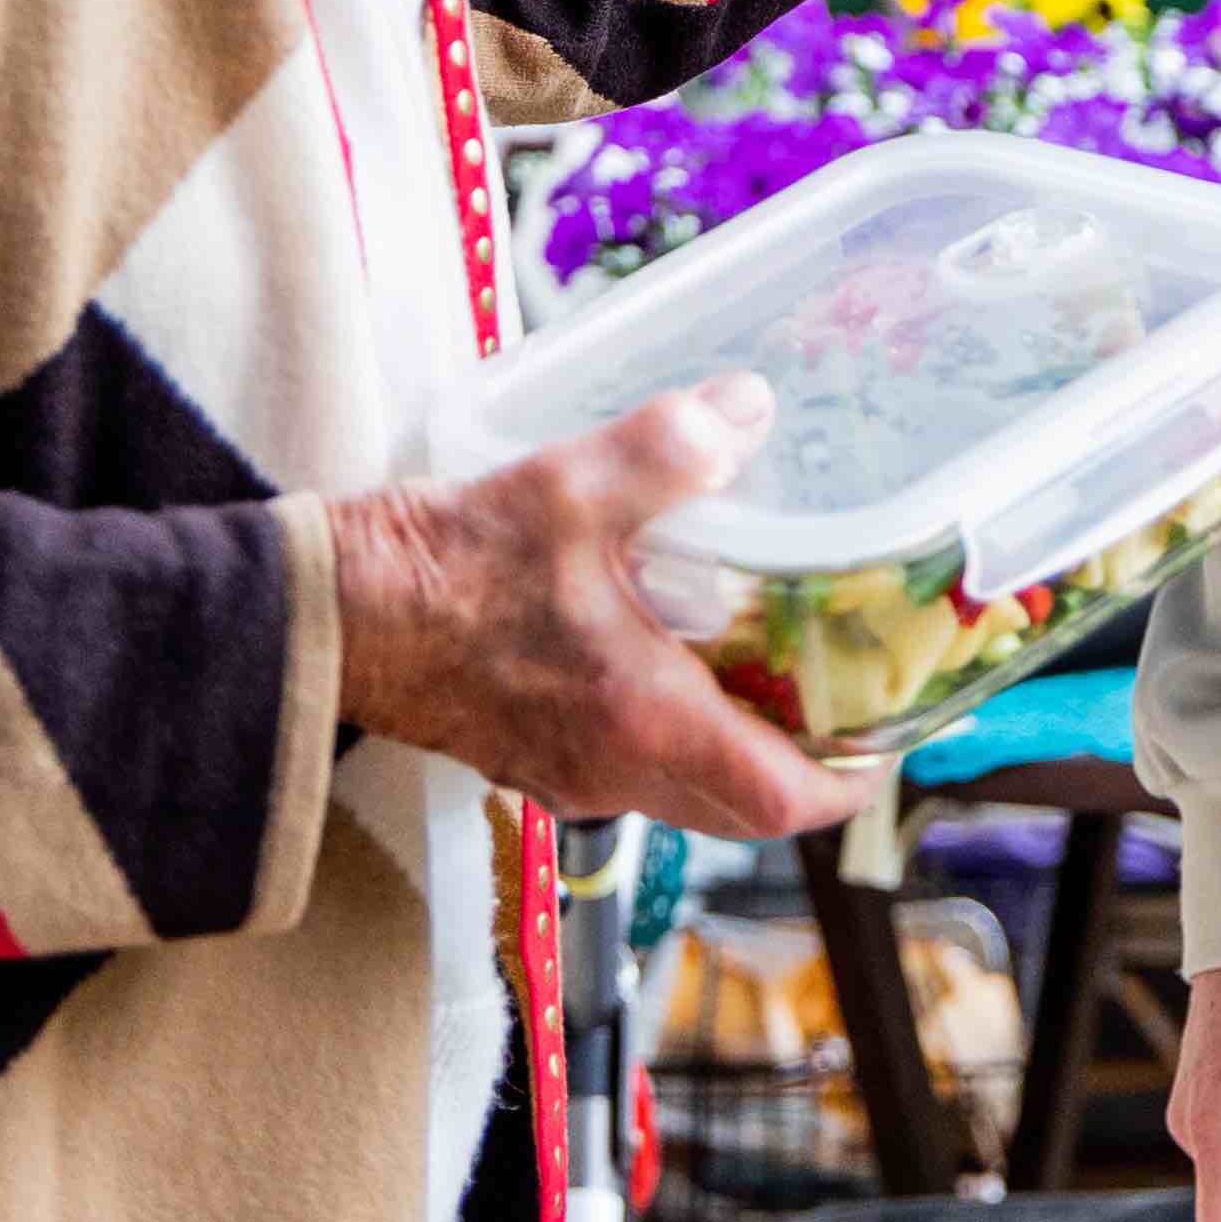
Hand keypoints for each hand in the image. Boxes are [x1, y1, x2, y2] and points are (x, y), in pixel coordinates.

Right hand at [324, 378, 857, 840]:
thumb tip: (747, 411)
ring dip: (739, 747)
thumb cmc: (439, 568)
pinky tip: (675, 652)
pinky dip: (674, 730)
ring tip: (776, 667)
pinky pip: (630, 766)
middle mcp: (613, 770)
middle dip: (807, 765)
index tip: (895, 738)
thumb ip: (670, 450)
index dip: (854, 778)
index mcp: (646, 725)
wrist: (325, 615)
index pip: (782, 801)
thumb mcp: (570, 488)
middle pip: (743, 809)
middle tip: (849, 699)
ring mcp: (566, 770)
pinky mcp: (528, 751)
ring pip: (686, 791)